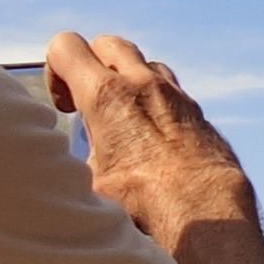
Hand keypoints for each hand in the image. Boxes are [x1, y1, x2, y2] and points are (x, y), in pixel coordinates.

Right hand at [42, 32, 256, 245]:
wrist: (208, 219)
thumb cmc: (144, 207)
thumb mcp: (89, 183)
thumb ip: (77, 155)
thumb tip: (66, 158)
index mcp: (106, 96)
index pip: (66, 46)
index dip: (55, 69)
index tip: (64, 107)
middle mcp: (144, 85)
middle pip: (109, 45)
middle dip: (94, 66)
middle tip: (91, 106)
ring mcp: (178, 96)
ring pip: (147, 65)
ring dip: (131, 82)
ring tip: (125, 122)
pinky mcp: (201, 116)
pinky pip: (175, 93)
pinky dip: (159, 104)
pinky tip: (156, 141)